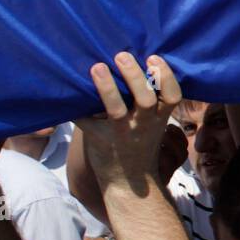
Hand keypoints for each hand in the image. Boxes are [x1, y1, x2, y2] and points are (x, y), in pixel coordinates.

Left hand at [76, 52, 181, 192]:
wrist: (129, 184)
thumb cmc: (139, 145)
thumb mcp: (153, 124)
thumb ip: (147, 102)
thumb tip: (126, 63)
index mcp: (159, 117)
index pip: (172, 95)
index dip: (166, 76)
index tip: (154, 58)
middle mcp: (144, 124)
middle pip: (146, 97)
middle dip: (135, 75)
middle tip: (122, 55)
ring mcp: (123, 134)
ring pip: (117, 109)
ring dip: (107, 87)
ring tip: (97, 67)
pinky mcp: (102, 142)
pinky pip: (87, 123)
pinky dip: (77, 110)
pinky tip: (68, 97)